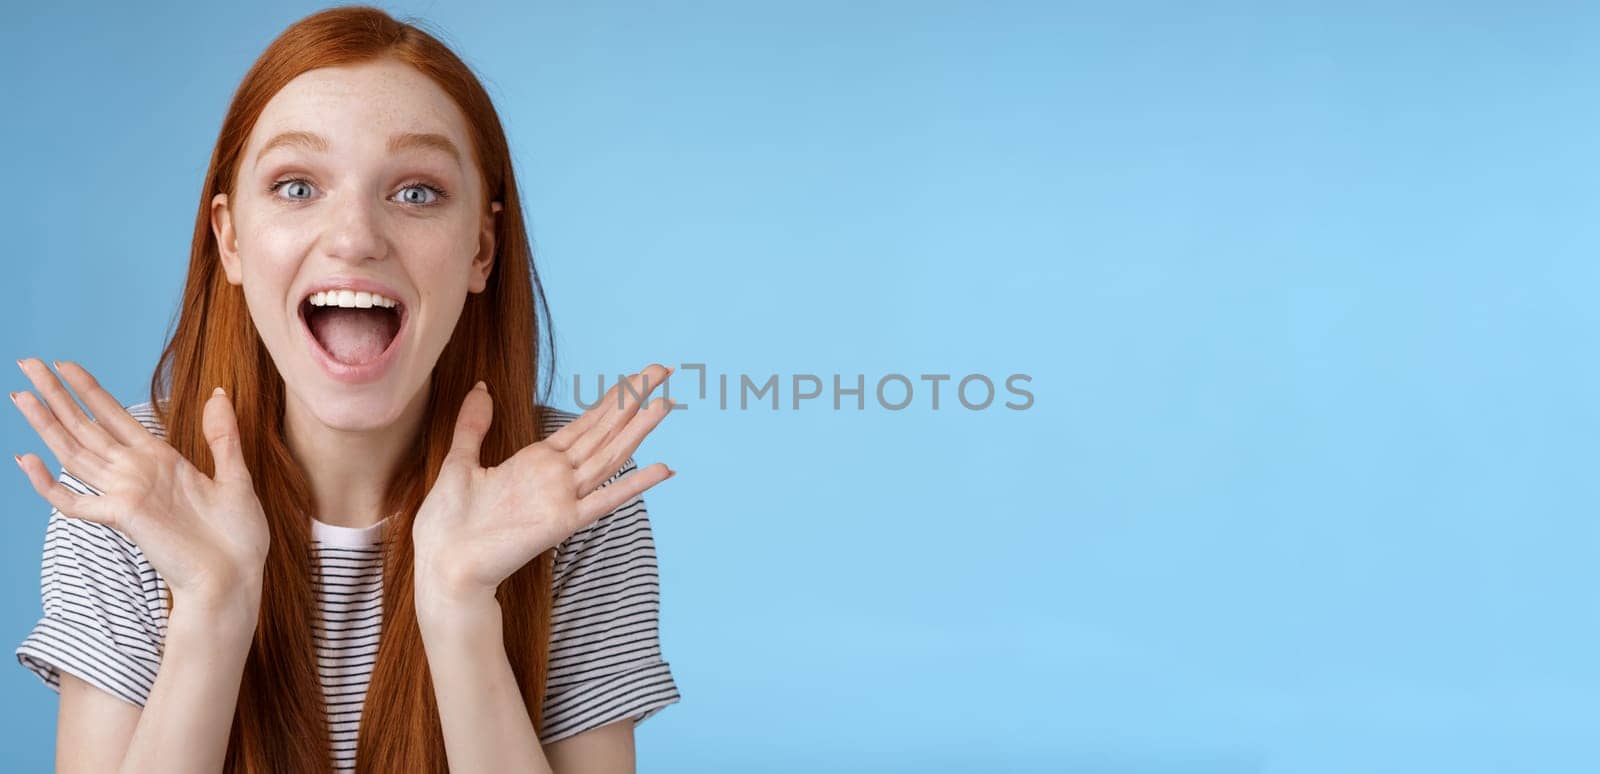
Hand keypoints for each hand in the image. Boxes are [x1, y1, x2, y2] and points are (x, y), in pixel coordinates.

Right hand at [9, 359, 269, 608]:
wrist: (236, 578)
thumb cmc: (238, 536)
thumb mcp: (236, 477)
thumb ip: (222, 436)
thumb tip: (217, 393)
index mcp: (161, 460)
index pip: (115, 416)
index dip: (90, 390)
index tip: (65, 363)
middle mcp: (136, 473)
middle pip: (86, 426)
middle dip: (56, 395)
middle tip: (26, 362)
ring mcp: (126, 493)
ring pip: (74, 452)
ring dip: (46, 424)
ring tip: (19, 395)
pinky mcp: (122, 516)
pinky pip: (75, 502)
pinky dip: (49, 484)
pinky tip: (27, 458)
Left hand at [412, 363, 676, 605]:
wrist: (443, 565)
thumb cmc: (448, 523)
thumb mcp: (460, 461)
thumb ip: (473, 424)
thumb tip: (482, 388)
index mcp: (537, 461)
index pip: (585, 423)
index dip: (612, 399)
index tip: (637, 376)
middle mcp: (557, 476)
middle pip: (604, 430)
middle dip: (633, 399)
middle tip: (663, 369)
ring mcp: (562, 498)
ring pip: (609, 456)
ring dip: (638, 429)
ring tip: (665, 403)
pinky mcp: (562, 521)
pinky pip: (603, 500)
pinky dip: (634, 485)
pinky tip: (663, 468)